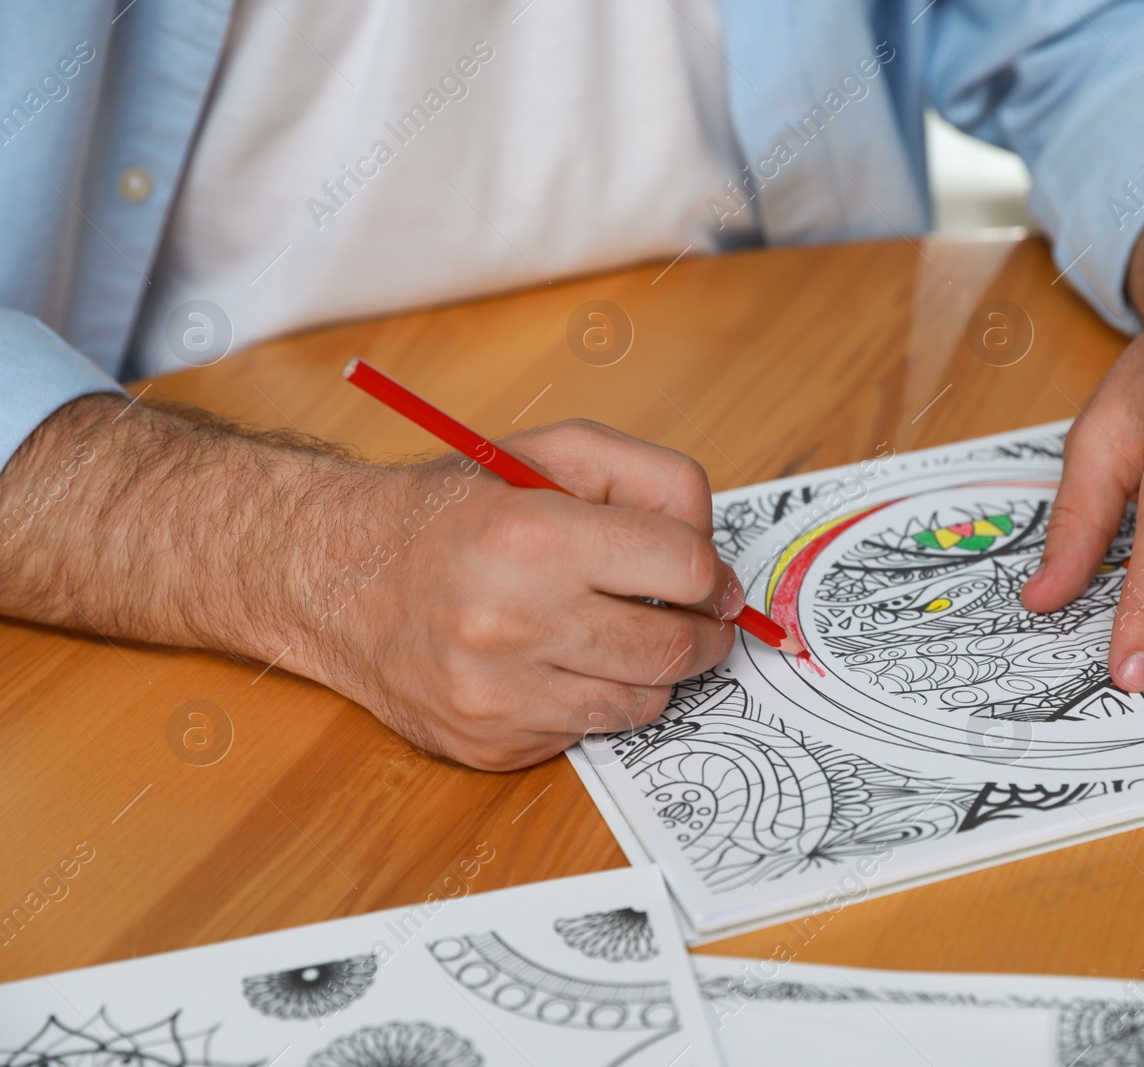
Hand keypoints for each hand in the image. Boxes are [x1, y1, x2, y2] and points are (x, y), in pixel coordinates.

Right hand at [311, 420, 741, 768]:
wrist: (336, 579)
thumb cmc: (453, 511)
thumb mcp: (552, 453)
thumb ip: (653, 482)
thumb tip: (716, 562)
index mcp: (532, 535)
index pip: (685, 568)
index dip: (710, 574)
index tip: (706, 579)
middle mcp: (511, 620)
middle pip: (675, 648)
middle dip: (705, 633)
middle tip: (698, 619)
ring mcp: (498, 693)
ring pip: (643, 703)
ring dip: (654, 672)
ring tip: (622, 635)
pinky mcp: (490, 743)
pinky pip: (589, 733)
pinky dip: (595, 701)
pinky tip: (560, 664)